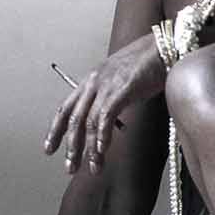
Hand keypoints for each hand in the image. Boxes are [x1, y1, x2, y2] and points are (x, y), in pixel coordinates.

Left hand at [42, 32, 165, 172]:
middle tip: (70, 167)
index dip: (56, 130)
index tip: (50, 149)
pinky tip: (102, 150)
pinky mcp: (120, 90)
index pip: (66, 108)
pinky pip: (105, 117)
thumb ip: (113, 98)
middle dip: (70, 146)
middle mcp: (93, 82)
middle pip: (73, 119)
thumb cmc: (149, 63)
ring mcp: (105, 86)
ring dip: (88, 148)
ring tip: (92, 166)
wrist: (164, 46)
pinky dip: (102, 136)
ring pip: (88, 122)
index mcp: (91, 80)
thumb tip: (111, 119)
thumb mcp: (123, 81)